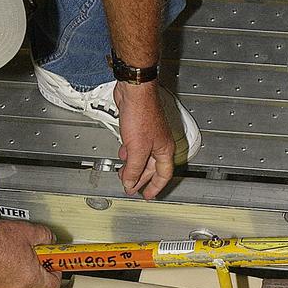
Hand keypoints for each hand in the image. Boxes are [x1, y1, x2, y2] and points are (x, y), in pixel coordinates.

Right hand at [0, 220, 60, 287]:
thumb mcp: (29, 232)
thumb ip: (46, 237)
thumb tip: (50, 240)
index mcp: (30, 279)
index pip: (53, 286)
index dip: (56, 275)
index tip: (54, 266)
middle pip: (34, 284)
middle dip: (36, 270)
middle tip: (33, 255)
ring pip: (16, 283)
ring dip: (18, 271)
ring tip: (12, 253)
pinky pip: (0, 281)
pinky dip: (2, 273)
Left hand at [114, 80, 174, 198]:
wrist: (134, 92)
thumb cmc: (142, 114)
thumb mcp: (137, 149)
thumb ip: (134, 168)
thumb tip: (130, 183)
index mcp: (164, 149)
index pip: (163, 175)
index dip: (156, 187)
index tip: (148, 195)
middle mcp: (159, 143)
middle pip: (152, 167)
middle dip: (141, 179)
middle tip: (132, 188)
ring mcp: (149, 135)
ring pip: (143, 157)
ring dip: (133, 167)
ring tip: (124, 175)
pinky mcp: (138, 128)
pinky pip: (135, 147)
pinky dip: (129, 154)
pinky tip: (123, 156)